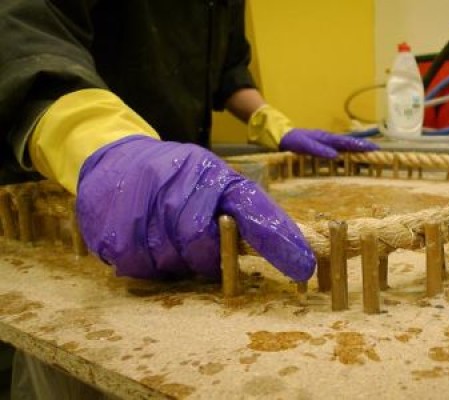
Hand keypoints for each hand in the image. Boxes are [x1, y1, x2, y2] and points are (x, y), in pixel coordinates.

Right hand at [76, 136, 315, 280]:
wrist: (115, 158)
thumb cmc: (175, 177)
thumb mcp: (212, 179)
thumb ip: (241, 208)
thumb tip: (282, 246)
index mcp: (214, 174)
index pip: (253, 209)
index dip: (279, 240)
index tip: (302, 267)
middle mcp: (182, 184)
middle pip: (202, 244)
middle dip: (204, 257)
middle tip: (198, 251)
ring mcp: (145, 204)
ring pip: (171, 260)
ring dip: (173, 261)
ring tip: (165, 237)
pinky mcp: (114, 226)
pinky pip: (139, 267)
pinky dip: (146, 264)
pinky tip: (144, 242)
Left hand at [279, 129, 378, 158]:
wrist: (281, 136)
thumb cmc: (292, 141)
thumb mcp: (304, 145)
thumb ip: (319, 150)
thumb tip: (335, 155)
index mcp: (326, 138)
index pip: (346, 142)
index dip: (360, 145)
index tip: (373, 148)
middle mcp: (328, 139)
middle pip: (348, 142)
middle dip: (362, 146)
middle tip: (377, 151)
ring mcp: (325, 142)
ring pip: (344, 145)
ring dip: (356, 149)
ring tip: (368, 153)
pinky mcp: (321, 146)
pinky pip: (337, 148)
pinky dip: (346, 151)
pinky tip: (349, 157)